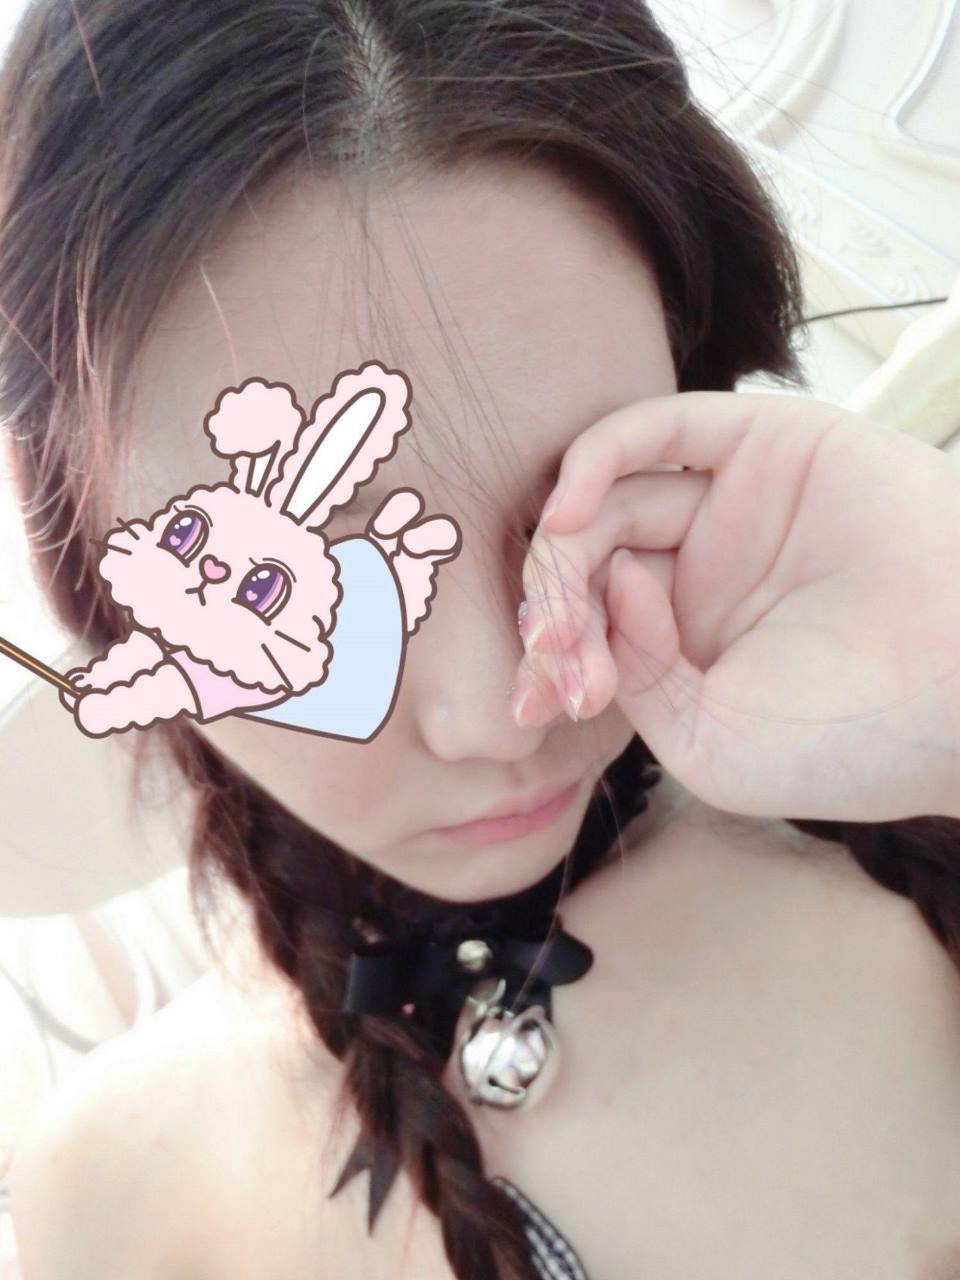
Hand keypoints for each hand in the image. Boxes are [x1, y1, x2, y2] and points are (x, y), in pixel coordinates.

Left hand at [512, 391, 959, 822]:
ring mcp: (735, 505)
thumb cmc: (851, 738)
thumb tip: (612, 589)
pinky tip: (571, 513)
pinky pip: (661, 428)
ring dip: (565, 548)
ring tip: (559, 605)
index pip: (591, 626)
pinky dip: (599, 458)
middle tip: (550, 654)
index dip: (553, 658)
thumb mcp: (709, 743)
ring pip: (613, 498)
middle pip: (590, 558)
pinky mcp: (766, 444)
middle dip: (552, 607)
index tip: (534, 704)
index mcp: (692, 642)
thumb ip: (639, 674)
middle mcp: (706, 567)